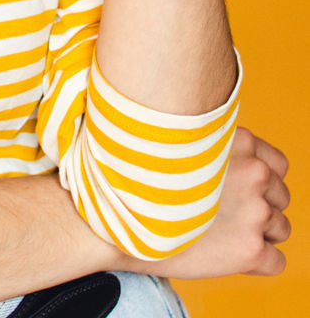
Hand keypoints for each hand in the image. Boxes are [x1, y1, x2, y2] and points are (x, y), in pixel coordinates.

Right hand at [149, 127, 290, 278]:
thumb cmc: (144, 176)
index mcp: (240, 142)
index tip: (236, 190)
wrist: (123, 212)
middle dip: (258, 207)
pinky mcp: (251, 248)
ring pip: (280, 229)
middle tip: (223, 214)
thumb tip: (227, 166)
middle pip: (280, 197)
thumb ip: (215, 149)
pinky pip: (276, 261)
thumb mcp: (184, 143)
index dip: (258, 181)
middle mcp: (255, 173)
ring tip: (220, 233)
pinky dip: (256, 262)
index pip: (277, 165)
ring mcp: (255, 211)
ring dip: (257, 233)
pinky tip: (226, 254)